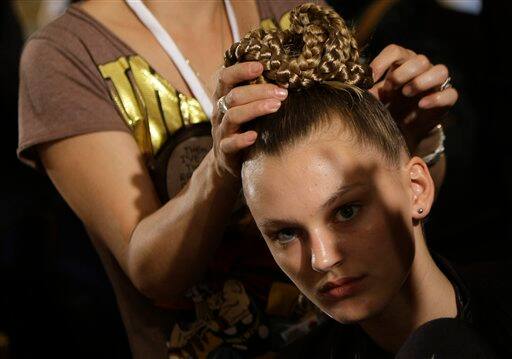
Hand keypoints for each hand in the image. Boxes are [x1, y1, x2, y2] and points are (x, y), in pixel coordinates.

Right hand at [211, 62, 287, 177]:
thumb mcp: (246, 106)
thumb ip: (257, 91)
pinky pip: (230, 144)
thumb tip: (285, 71)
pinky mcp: (225, 151)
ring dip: (254, 109)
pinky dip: (241, 140)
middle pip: (234, 96)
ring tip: (276, 106)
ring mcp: (221, 131)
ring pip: (233, 116)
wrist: (229, 159)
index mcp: (224, 97)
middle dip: (259, 91)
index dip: (240, 70)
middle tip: (282, 92)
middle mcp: (220, 112)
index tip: (261, 66)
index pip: (226, 77)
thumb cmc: (244, 126)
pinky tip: (255, 136)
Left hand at [369, 45, 457, 150]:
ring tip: (407, 93)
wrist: (399, 133)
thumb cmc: (385, 110)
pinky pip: (451, 94)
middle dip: (402, 73)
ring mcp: (435, 84)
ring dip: (422, 81)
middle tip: (390, 88)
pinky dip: (437, 98)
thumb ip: (367, 92)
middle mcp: (421, 70)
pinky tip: (421, 105)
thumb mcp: (374, 100)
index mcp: (400, 65)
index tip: (370, 77)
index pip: (395, 51)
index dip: (382, 61)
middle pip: (418, 59)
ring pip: (441, 70)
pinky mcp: (445, 101)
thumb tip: (354, 87)